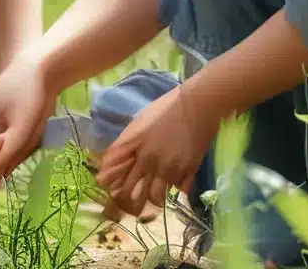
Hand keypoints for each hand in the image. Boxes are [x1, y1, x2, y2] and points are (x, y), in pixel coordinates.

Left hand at [95, 83, 217, 216]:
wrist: (197, 105)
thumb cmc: (165, 109)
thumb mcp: (139, 123)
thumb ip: (125, 144)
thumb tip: (111, 161)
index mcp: (135, 147)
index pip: (114, 173)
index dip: (110, 184)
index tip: (111, 188)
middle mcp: (150, 161)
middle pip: (132, 193)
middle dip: (128, 200)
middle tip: (130, 201)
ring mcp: (170, 169)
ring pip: (156, 198)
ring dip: (154, 197)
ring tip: (155, 192)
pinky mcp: (189, 172)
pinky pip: (179, 190)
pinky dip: (176, 188)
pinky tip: (176, 180)